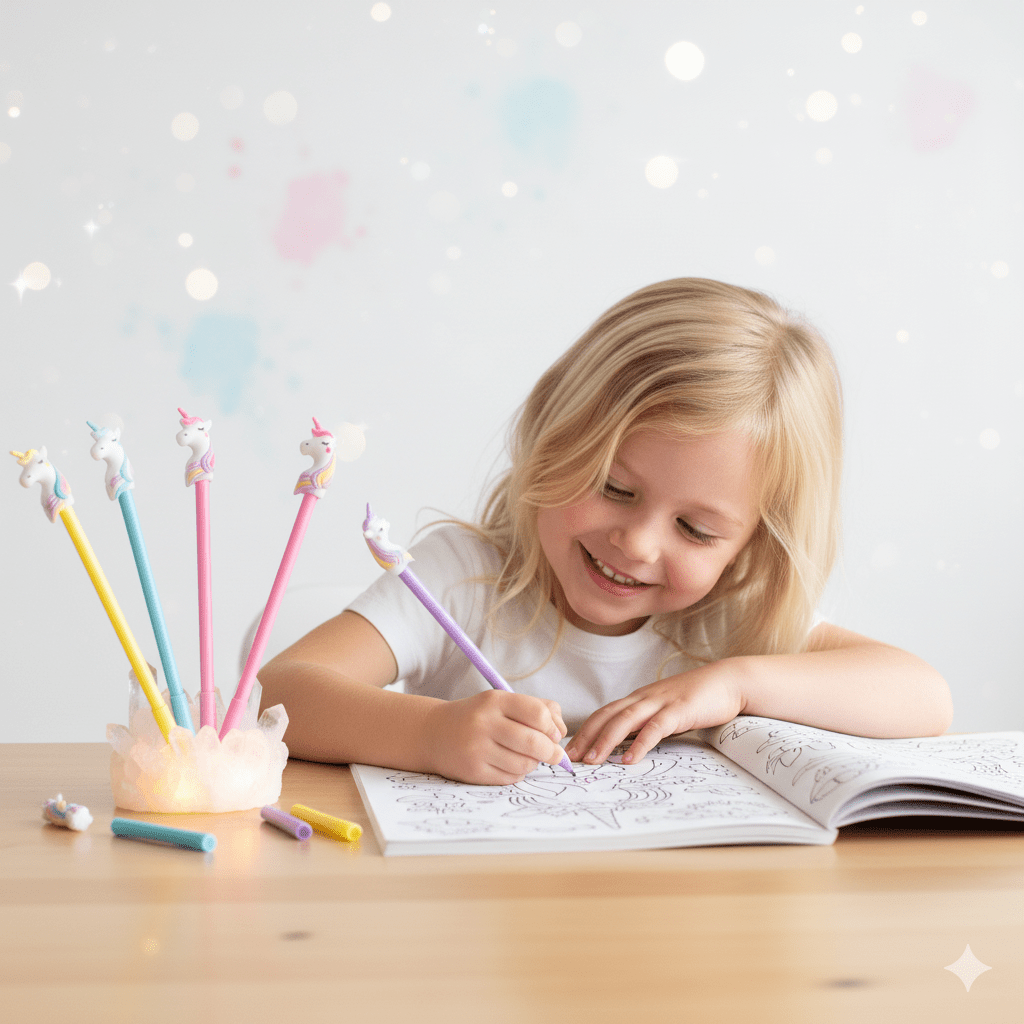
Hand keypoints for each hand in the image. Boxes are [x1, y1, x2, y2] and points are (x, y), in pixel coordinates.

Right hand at [422, 689, 567, 784]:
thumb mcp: (501, 702)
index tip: (554, 734)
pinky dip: (518, 773)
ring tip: (527, 757)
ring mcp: (477, 748)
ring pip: (525, 764)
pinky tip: (509, 764)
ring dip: (533, 764)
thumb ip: (536, 708)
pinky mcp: (473, 771)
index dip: (553, 727)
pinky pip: (510, 778)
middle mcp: (484, 723)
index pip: (538, 713)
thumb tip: (562, 732)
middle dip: (552, 752)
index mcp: (495, 700)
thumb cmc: (477, 717)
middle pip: (534, 743)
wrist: (433, 733)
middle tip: (554, 754)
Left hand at [564, 662, 743, 765]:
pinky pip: (655, 728)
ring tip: (592, 761)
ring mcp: (661, 702)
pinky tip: (629, 758)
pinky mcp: (679, 710)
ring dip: (605, 741)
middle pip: (607, 716)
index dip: (585, 731)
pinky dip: (640, 743)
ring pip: (625, 720)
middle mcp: (644, 698)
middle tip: (570, 759)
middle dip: (586, 737)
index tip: (569, 750)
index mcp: (638, 699)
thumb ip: (646, 722)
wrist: (727, 682)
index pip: (604, 714)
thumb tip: (625, 744)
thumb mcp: (664, 710)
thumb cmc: (695, 700)